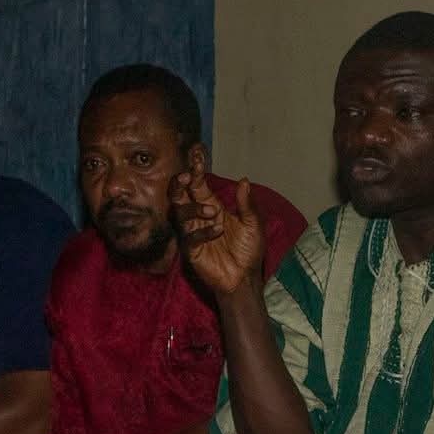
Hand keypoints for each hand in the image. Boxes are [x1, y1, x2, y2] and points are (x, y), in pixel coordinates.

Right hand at [173, 171, 264, 297]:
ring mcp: (193, 233)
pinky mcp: (192, 250)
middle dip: (181, 183)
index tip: (197, 156)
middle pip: (180, 194)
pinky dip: (203, 232)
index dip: (196, 169)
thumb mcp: (253, 224)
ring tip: (213, 212)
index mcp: (212, 206)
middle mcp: (199, 217)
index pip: (198, 184)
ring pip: (180, 213)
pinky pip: (190, 237)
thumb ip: (247, 204)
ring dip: (194, 208)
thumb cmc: (249, 250)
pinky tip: (218, 231)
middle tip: (188, 176)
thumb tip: (243, 180)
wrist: (245, 278)